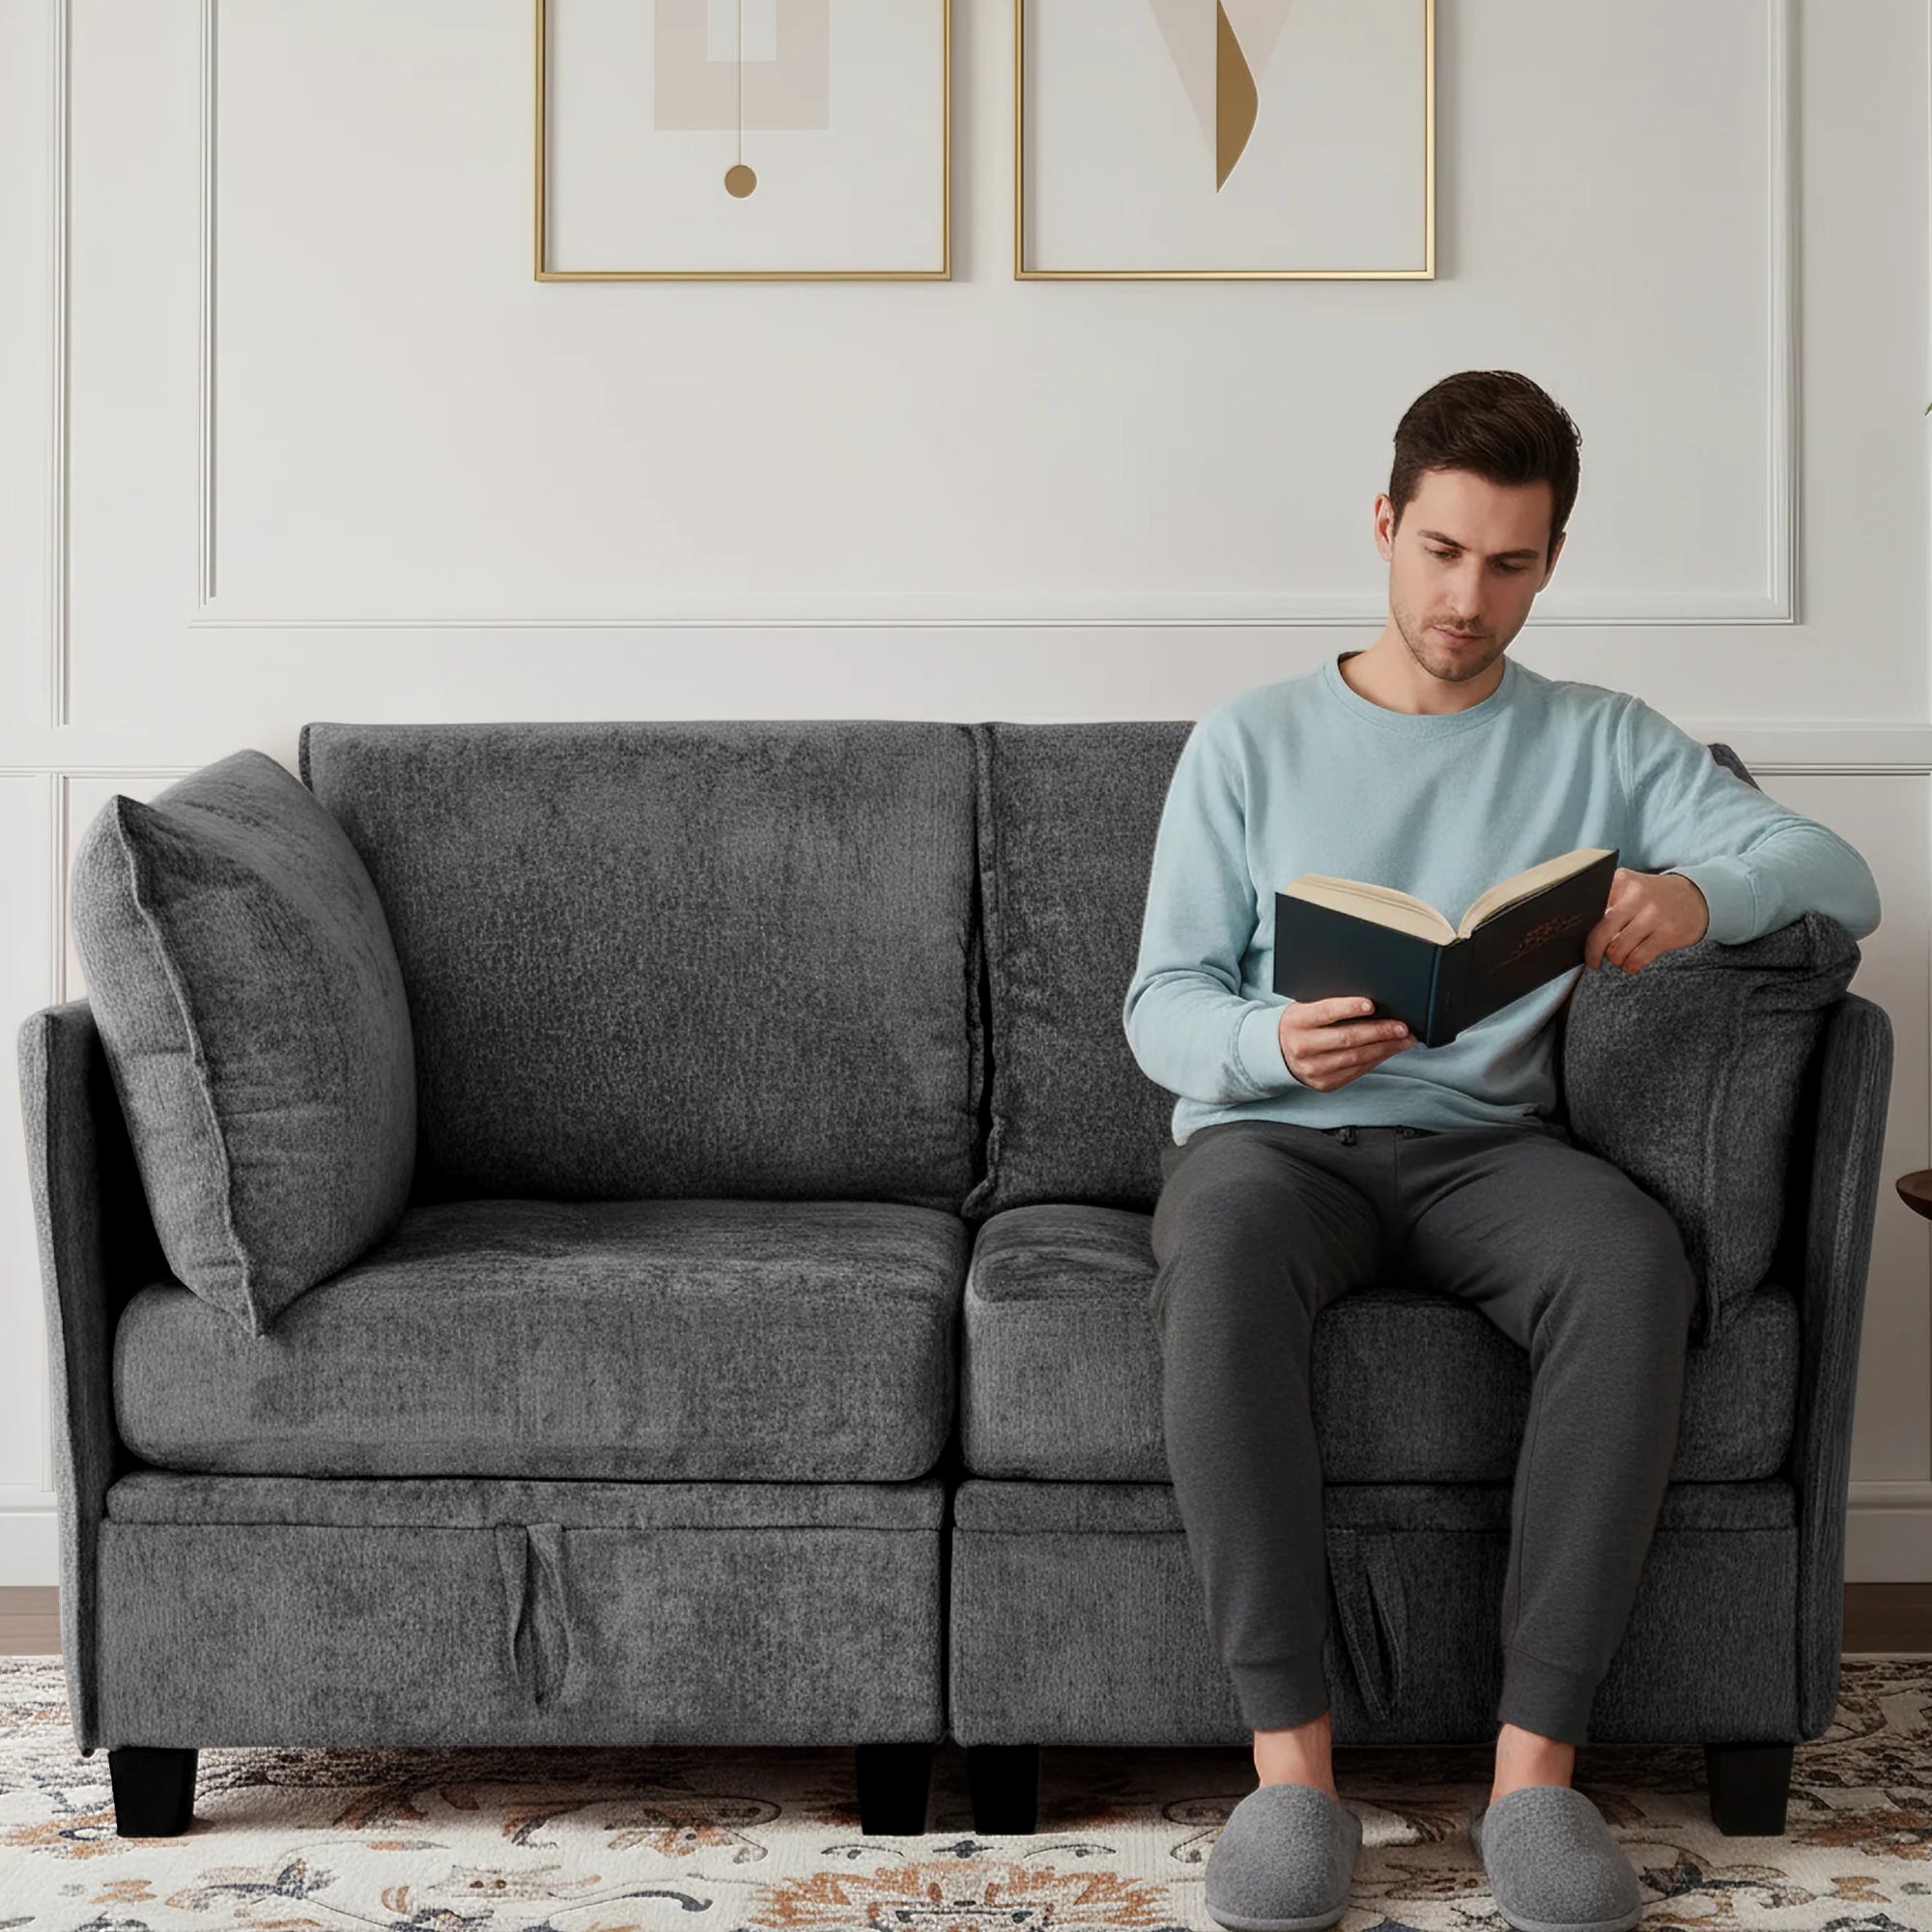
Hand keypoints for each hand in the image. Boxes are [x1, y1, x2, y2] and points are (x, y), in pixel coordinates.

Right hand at [1277, 995, 1415, 1090]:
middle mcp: (1303, 1047)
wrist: (1278, 1052)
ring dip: (1385, 1048)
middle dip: (1379, 1032)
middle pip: (1347, 1039)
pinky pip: (1356, 1071)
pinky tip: (1389, 1050)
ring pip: (1356, 1058)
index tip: (1372, 1004)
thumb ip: (1330, 1004)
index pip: (1326, 1012)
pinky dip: (1376, 1059)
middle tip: (1401, 1026)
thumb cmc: (1301, 1023)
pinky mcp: (1324, 1083)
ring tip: (1404, 1038)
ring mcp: (1313, 1069)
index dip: (1349, 1008)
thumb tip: (1371, 1003)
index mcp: (1297, 1022)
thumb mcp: (1306, 1008)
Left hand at [1583, 867, 1708, 973]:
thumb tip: (1577, 930)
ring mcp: (1654, 914)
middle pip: (1602, 932)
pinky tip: (1631, 963)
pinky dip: (1630, 965)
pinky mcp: (1668, 933)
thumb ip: (1605, 902)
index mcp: (1621, 881)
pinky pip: (1637, 958)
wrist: (1696, 897)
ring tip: (1618, 957)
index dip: (1581, 927)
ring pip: (1618, 949)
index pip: (1590, 907)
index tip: (1575, 938)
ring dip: (1615, 959)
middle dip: (1593, 952)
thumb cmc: (1651, 897)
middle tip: (1592, 961)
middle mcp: (1637, 895)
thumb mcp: (1629, 888)